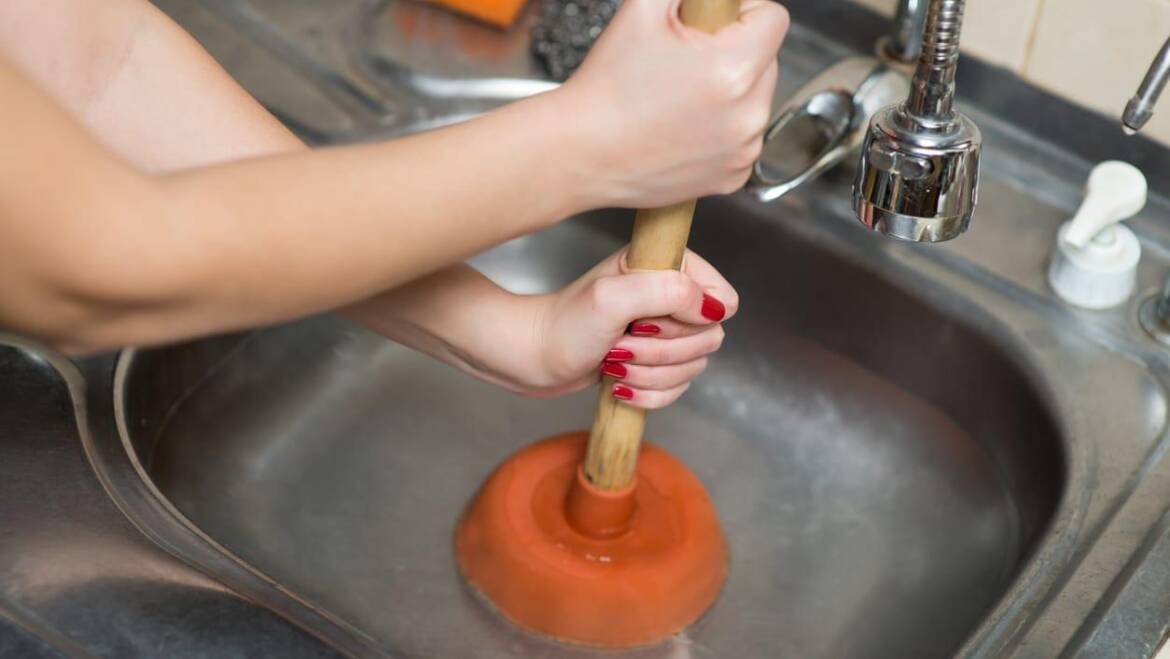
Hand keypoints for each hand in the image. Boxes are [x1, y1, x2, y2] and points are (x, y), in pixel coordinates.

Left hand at [524, 248, 737, 407]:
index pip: (723, 298)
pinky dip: (650, 393)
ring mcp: (663, 331)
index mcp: (666, 267)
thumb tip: (713, 308)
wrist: (530, 358)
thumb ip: (668, 291)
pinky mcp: (654, 361)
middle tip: (621, 344)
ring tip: (613, 361)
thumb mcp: (612, 299)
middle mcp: (669, 296)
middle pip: (709, 338)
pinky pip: (678, 388)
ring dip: (652, 374)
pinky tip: (620, 384)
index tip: (649, 322)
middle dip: (663, 352)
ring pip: (694, 367)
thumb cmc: (562, 325)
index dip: (694, 320)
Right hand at [555, 0, 788, 207]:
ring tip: (679, 98)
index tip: (710, 22)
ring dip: (730, 92)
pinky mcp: (733, 176)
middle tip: (684, 62)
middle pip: (767, 60)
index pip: (774, 18)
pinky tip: (683, 128)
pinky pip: (743, 138)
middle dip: (734, 52)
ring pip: (756, 100)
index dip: (742, 10)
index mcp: (734, 68)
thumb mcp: (644, 8)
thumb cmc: (606, 88)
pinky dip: (721, 130)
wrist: (581, 153)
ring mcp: (743, 151)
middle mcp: (748, 115)